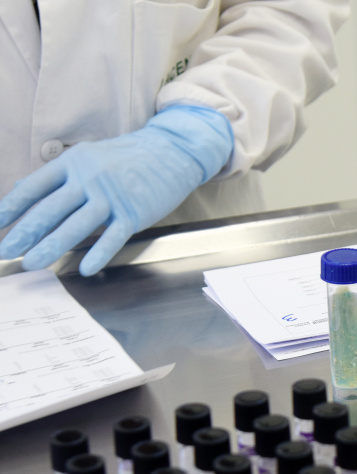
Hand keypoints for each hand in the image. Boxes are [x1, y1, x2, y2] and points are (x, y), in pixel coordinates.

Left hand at [0, 105, 232, 275]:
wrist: (171, 152)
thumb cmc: (128, 158)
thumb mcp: (88, 157)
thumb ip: (57, 175)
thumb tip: (21, 188)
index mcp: (72, 163)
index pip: (33, 188)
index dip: (10, 208)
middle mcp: (89, 178)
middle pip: (50, 209)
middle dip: (24, 233)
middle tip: (6, 250)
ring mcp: (112, 196)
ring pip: (76, 226)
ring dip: (51, 246)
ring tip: (31, 263)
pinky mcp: (134, 212)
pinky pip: (112, 237)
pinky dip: (98, 253)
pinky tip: (85, 268)